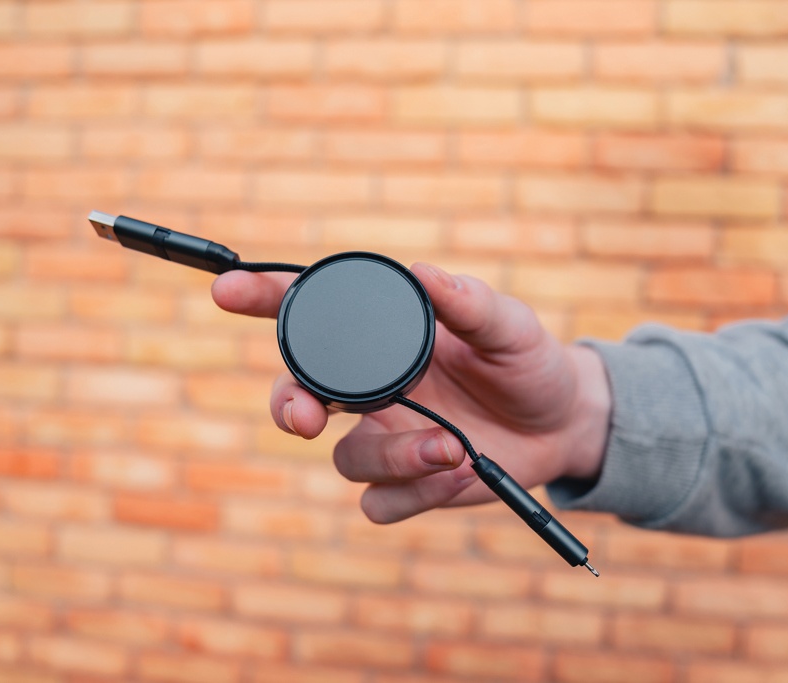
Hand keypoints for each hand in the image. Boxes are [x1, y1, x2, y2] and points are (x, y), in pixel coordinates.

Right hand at [211, 263, 610, 523]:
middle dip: (290, 408)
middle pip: (297, 398)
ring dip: (394, 457)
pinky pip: (379, 504)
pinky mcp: (405, 487)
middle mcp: (370, 391)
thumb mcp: (509, 327)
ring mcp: (383, 439)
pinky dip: (419, 494)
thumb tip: (424, 272)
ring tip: (454, 449)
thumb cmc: (527, 363)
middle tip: (310, 419)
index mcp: (383, 342)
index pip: (312, 316)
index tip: (226, 290)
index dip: (263, 299)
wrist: (561, 425)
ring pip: (344, 460)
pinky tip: (462, 473)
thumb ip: (469, 302)